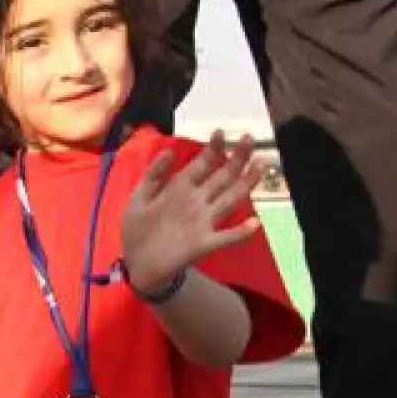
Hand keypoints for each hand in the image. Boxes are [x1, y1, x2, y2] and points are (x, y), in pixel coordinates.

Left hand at [120, 131, 262, 294]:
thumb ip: (153, 175)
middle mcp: (196, 203)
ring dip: (245, 185)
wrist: (137, 265)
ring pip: (229, 200)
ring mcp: (202, 223)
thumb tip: (169, 150)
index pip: (201, 165)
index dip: (211, 149)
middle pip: (221, 177)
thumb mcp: (139, 199)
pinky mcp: (203, 244)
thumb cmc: (138, 231)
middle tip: (248, 138)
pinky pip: (225, 237)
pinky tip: (254, 224)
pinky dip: (239, 232)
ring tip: (260, 167)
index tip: (218, 132)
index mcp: (180, 190)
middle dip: (235, 158)